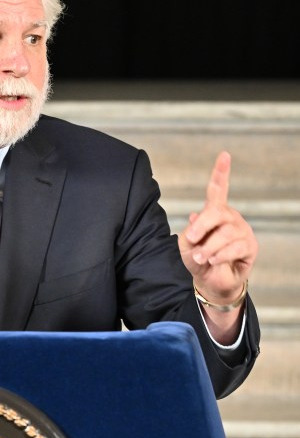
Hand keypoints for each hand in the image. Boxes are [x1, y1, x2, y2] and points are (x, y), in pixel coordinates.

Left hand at [178, 151, 257, 304]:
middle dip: (201, 226)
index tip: (224, 155)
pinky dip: (219, 255)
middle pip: (217, 212)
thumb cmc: (199, 259)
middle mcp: (230, 217)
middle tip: (190, 240)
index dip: (220, 173)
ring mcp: (242, 231)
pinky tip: (213, 260)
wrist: (211, 281)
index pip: (218, 190)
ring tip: (201, 257)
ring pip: (225, 234)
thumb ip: (189, 232)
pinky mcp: (250, 246)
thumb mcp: (187, 246)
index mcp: (215, 212)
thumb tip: (195, 217)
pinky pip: (234, 247)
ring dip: (208, 247)